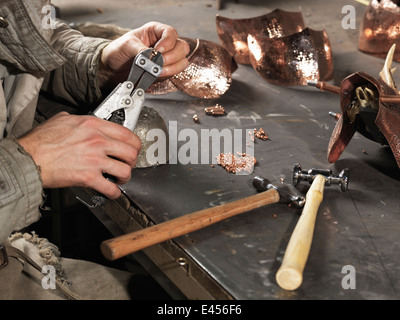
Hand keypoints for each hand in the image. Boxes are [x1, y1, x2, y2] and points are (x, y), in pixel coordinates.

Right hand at [18, 112, 140, 198]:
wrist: (29, 158)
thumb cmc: (42, 141)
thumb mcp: (64, 119)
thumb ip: (81, 120)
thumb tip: (87, 123)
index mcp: (94, 125)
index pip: (127, 133)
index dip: (134, 144)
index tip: (133, 148)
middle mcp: (97, 141)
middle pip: (131, 152)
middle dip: (133, 161)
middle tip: (128, 164)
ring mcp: (94, 160)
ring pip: (125, 170)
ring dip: (126, 177)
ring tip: (120, 178)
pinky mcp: (88, 177)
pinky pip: (111, 188)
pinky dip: (114, 192)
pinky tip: (112, 191)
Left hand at [98, 21, 189, 88]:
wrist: (112, 69)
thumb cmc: (118, 52)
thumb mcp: (127, 45)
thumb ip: (141, 50)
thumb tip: (152, 58)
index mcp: (155, 32)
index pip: (171, 33)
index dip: (168, 42)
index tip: (158, 50)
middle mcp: (164, 44)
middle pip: (182, 48)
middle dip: (172, 57)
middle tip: (159, 63)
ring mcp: (166, 58)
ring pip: (182, 62)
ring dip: (172, 68)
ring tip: (158, 71)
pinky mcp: (165, 71)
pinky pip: (175, 73)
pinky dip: (168, 75)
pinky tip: (157, 76)